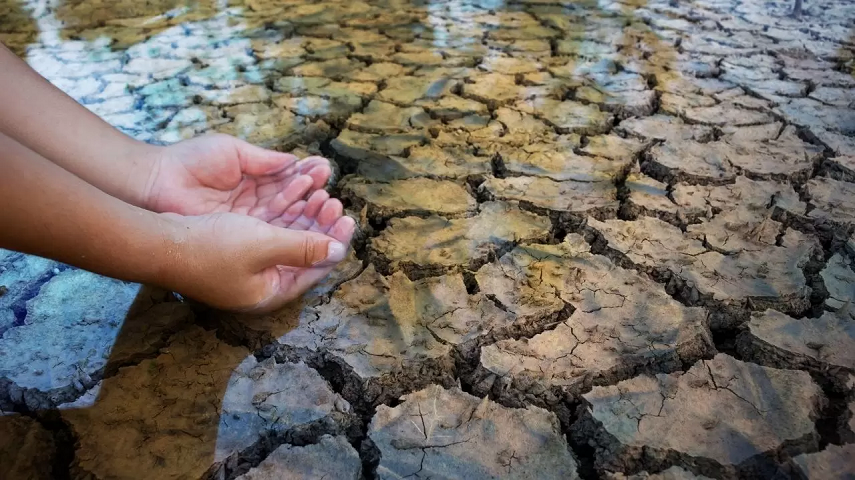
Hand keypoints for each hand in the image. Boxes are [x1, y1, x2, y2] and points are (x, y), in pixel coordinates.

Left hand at [144, 133, 335, 227]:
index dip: (307, 178)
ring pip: (286, 221)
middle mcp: (254, 205)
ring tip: (326, 204)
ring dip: (308, 215)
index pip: (288, 182)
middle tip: (331, 195)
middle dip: (314, 199)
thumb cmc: (189, 162)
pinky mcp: (239, 239)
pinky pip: (271, 235)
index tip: (325, 171)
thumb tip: (295, 162)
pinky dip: (291, 228)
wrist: (156, 183)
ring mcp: (247, 224)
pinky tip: (308, 220)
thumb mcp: (232, 152)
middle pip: (292, 205)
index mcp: (253, 180)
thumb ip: (265, 161)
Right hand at [162, 210, 354, 311]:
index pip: (316, 269)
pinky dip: (283, 214)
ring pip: (287, 239)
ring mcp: (247, 268)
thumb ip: (304, 248)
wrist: (158, 242)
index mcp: (272, 292)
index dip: (335, 242)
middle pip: (304, 253)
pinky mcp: (234, 250)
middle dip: (320, 225)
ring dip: (303, 216)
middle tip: (334, 201)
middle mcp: (262, 284)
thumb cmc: (211, 247)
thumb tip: (338, 251)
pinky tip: (294, 194)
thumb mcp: (264, 245)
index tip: (349, 219)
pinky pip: (269, 231)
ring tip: (319, 193)